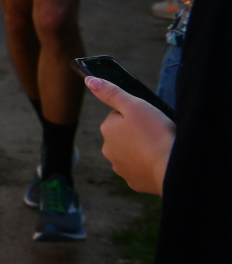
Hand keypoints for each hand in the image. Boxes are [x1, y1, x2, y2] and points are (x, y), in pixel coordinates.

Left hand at [86, 76, 174, 195]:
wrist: (173, 169)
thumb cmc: (156, 134)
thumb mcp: (135, 105)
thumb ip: (111, 92)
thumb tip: (90, 80)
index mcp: (107, 130)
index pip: (119, 116)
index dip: (136, 116)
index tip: (148, 121)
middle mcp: (108, 150)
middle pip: (124, 135)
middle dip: (137, 134)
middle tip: (155, 135)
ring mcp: (120, 168)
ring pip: (131, 153)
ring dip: (142, 150)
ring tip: (158, 149)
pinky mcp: (134, 182)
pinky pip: (140, 169)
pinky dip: (148, 166)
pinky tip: (158, 162)